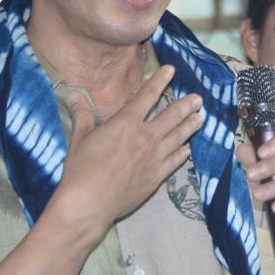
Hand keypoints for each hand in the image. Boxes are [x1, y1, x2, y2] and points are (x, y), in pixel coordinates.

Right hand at [52, 65, 203, 240]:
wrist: (89, 204)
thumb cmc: (81, 170)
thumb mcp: (79, 138)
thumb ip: (82, 115)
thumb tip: (73, 95)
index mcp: (126, 123)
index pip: (147, 96)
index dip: (160, 81)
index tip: (172, 70)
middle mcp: (145, 137)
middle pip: (171, 116)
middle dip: (186, 105)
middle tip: (198, 98)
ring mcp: (153, 158)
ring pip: (178, 137)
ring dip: (191, 126)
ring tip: (201, 118)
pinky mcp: (156, 177)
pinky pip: (175, 161)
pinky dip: (183, 153)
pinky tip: (188, 149)